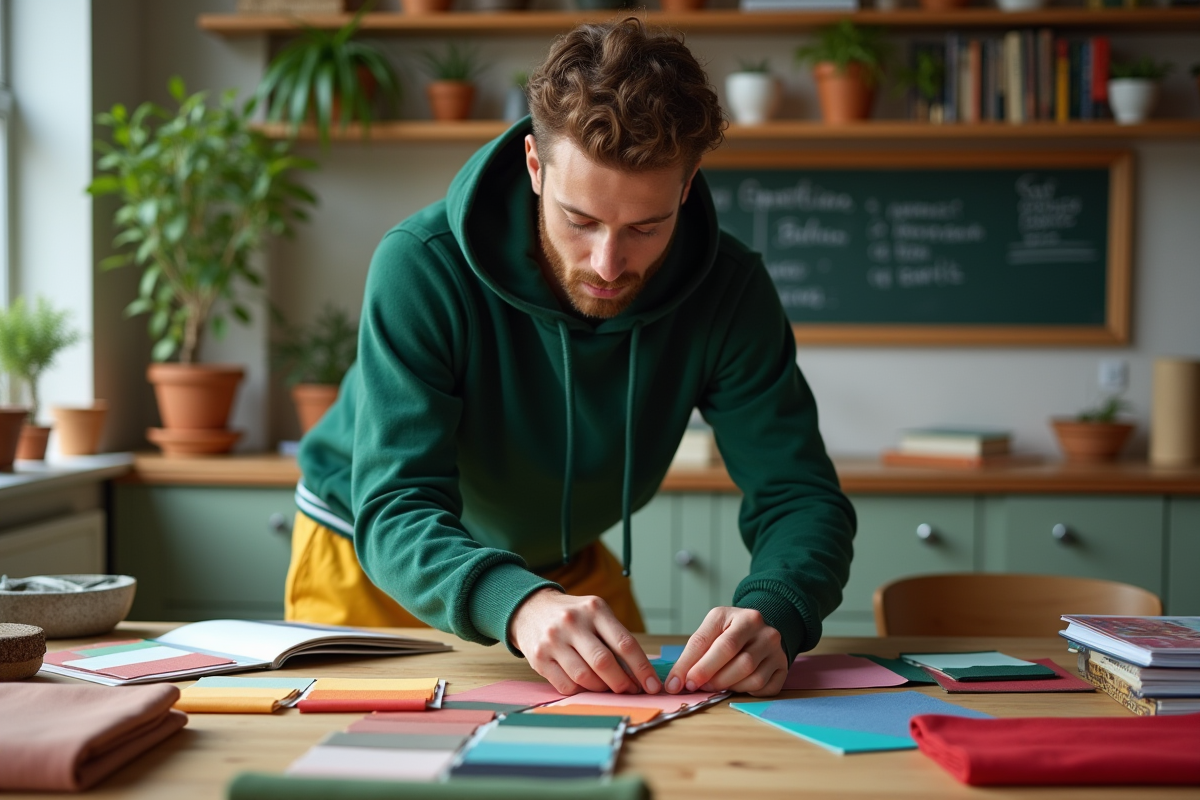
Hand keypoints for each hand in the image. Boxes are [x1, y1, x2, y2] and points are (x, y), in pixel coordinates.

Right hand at [508, 588, 660, 695]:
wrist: (530, 609)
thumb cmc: (573, 615)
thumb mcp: (596, 613)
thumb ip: (615, 637)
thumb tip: (639, 673)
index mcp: (594, 609)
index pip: (624, 643)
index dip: (642, 668)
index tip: (652, 685)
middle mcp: (572, 623)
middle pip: (604, 663)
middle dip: (622, 683)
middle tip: (631, 690)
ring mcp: (553, 640)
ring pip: (585, 677)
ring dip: (602, 689)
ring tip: (610, 689)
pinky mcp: (539, 658)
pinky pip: (566, 685)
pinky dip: (581, 691)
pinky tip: (587, 687)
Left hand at [665, 607, 787, 696]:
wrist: (758, 629)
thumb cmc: (729, 630)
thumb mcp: (711, 630)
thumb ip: (694, 652)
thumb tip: (676, 683)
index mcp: (743, 617)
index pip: (720, 644)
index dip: (698, 666)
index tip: (681, 683)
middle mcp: (765, 632)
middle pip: (740, 662)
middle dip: (713, 678)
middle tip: (696, 686)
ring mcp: (777, 650)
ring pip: (753, 678)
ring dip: (728, 686)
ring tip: (714, 684)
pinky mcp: (783, 667)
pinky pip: (764, 688)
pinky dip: (746, 691)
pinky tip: (735, 684)